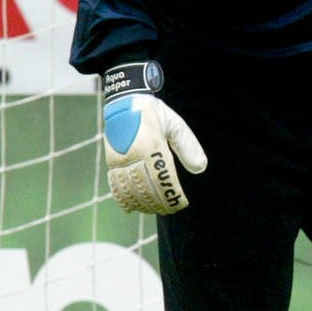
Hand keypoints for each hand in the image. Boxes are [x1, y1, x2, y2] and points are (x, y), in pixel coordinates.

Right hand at [101, 63, 207, 213]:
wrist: (124, 100)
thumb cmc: (154, 112)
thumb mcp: (175, 124)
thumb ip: (188, 146)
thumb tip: (200, 168)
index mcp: (150, 145)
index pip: (163, 177)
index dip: (172, 194)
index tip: (181, 203)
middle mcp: (132, 154)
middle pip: (146, 187)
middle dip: (159, 202)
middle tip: (170, 209)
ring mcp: (119, 159)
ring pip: (130, 189)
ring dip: (143, 203)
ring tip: (155, 210)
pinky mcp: (111, 161)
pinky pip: (115, 184)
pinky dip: (123, 198)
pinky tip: (131, 208)